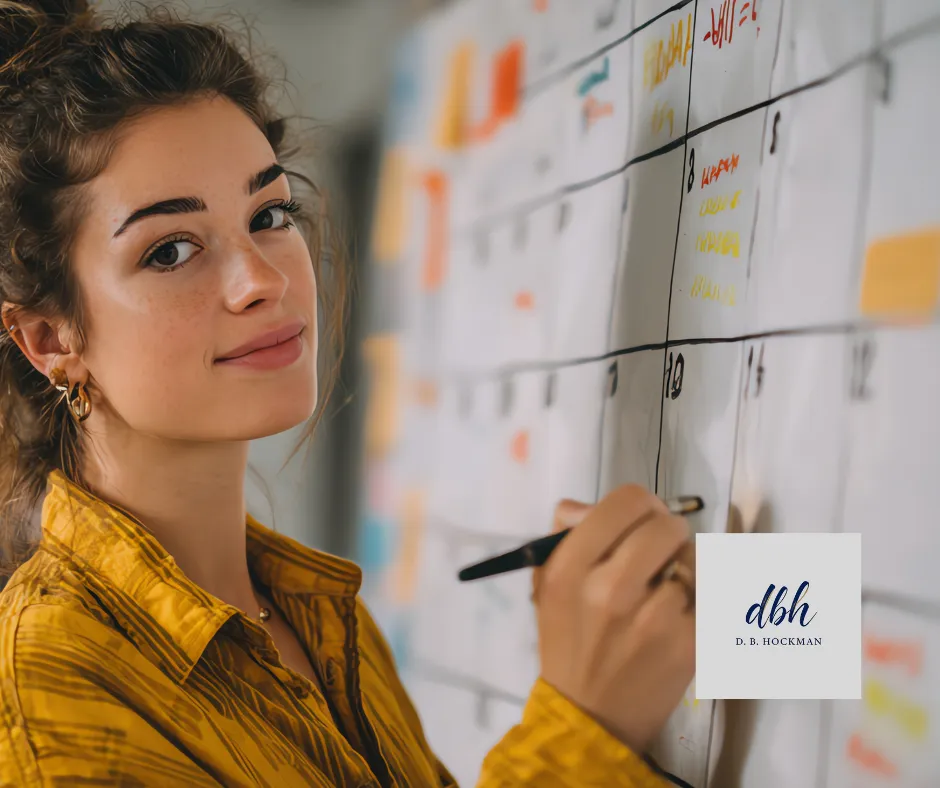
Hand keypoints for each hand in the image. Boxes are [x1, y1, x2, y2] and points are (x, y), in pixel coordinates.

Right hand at [531, 485, 695, 753]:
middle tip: (660, 554)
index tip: (641, 522)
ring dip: (685, 567)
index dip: (640, 505)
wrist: (589, 716)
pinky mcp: (690, 645)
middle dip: (667, 533)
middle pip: (666, 525)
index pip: (626, 501)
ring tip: (670, 587)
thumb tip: (588, 505)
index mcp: (570, 568)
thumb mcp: (548, 582)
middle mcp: (610, 589)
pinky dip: (707, 597)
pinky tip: (688, 608)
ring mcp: (653, 619)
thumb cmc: (568, 641)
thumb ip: (567, 533)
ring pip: (695, 559)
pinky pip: (716, 594)